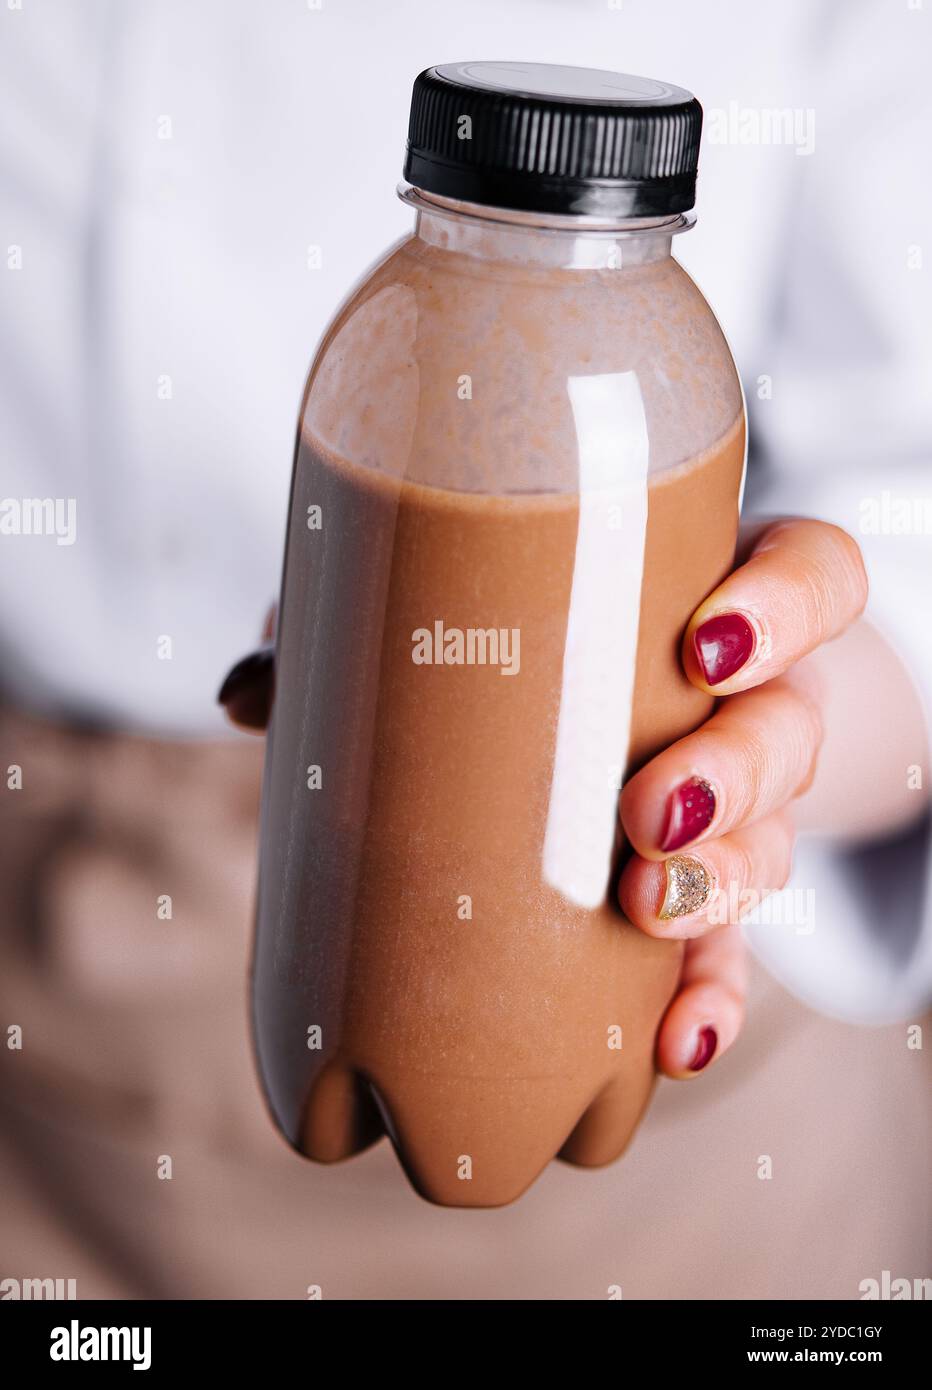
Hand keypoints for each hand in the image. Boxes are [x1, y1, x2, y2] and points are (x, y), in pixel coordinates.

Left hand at [221, 518, 908, 1084]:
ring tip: (645, 914)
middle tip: (645, 813)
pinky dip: (709, 1000)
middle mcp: (753, 704)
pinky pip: (734, 953)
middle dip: (736, 775)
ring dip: (717, 891)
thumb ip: (372, 626)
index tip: (703, 646)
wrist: (605, 715)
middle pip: (792, 731)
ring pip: (774, 845)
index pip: (815, 578)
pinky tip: (674, 1047)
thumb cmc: (543, 643)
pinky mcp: (711, 896)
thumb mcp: (477, 610)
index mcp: (716, 604)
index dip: (786, 608)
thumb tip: (248, 695)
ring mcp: (744, 807)